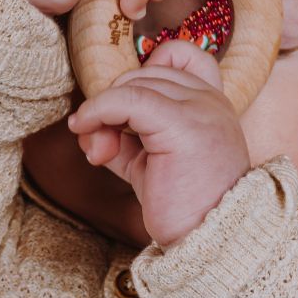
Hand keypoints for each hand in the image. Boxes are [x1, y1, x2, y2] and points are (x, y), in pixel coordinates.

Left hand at [66, 38, 251, 247]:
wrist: (210, 243)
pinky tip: (86, 133)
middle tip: (98, 143)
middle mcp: (211, 100)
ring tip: (97, 150)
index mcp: (212, 104)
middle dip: (113, 100)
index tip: (124, 108)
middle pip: (145, 71)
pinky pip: (126, 100)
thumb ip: (122, 137)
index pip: (179, 54)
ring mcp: (201, 109)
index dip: (144, 69)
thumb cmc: (183, 209)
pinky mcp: (182, 124)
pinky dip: (97, 112)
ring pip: (133, 84)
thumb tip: (84, 124)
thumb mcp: (148, 163)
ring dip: (102, 112)